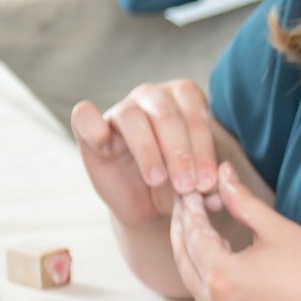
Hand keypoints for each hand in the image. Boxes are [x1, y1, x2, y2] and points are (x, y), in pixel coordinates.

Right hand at [73, 79, 221, 231]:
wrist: (148, 203)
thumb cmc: (180, 183)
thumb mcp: (200, 182)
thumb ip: (211, 182)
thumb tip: (215, 192)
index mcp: (185, 98)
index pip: (195, 115)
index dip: (203, 150)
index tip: (207, 183)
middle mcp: (153, 97)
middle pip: (167, 115)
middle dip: (180, 153)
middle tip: (188, 187)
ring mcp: (121, 110)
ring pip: (133, 116)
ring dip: (148, 151)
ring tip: (158, 180)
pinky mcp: (91, 130)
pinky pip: (85, 117)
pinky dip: (92, 125)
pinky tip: (104, 145)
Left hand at [170, 163, 300, 300]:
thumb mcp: (278, 230)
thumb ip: (243, 202)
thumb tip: (224, 174)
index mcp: (223, 275)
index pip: (194, 235)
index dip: (190, 209)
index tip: (192, 190)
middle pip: (184, 258)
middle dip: (182, 228)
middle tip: (186, 204)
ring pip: (191, 279)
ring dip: (189, 251)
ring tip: (195, 225)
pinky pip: (205, 296)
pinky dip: (202, 273)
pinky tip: (212, 256)